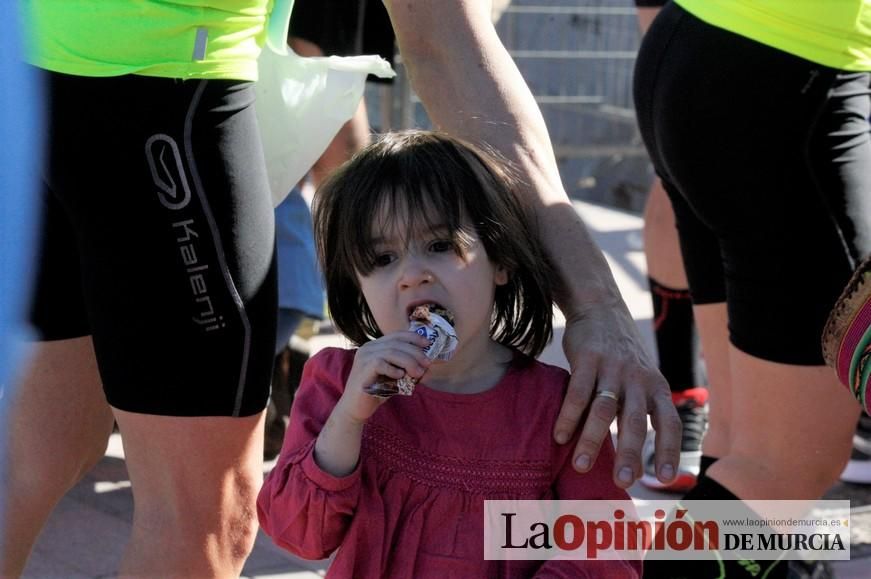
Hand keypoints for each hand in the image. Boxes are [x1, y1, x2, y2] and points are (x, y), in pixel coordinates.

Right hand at [337, 331, 432, 423]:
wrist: (356, 407)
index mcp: (375, 346)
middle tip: (427, 364)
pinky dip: (393, 369)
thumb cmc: (376, 391)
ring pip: (391, 352)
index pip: (396, 335)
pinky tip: (401, 376)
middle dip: (415, 352)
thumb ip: (406, 368)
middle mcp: (368, 348)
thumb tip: (427, 365)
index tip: (427, 343)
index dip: (413, 337)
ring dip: (409, 361)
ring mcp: (364, 357)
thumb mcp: (394, 376)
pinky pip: (380, 364)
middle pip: (396, 343)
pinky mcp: (362, 369)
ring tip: (418, 373)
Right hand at [554, 301, 680, 488]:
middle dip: (629, 453)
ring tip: (582, 466)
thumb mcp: (641, 380)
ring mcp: (613, 368)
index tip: (666, 479)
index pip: (669, 422)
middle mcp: (638, 379)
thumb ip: (639, 413)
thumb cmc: (621, 356)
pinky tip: (559, 436)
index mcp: (656, 387)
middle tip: (622, 482)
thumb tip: (635, 462)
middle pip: (635, 422)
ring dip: (592, 440)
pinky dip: (568, 416)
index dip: (669, 450)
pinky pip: (577, 393)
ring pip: (604, 410)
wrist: (601, 309)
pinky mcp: (587, 358)